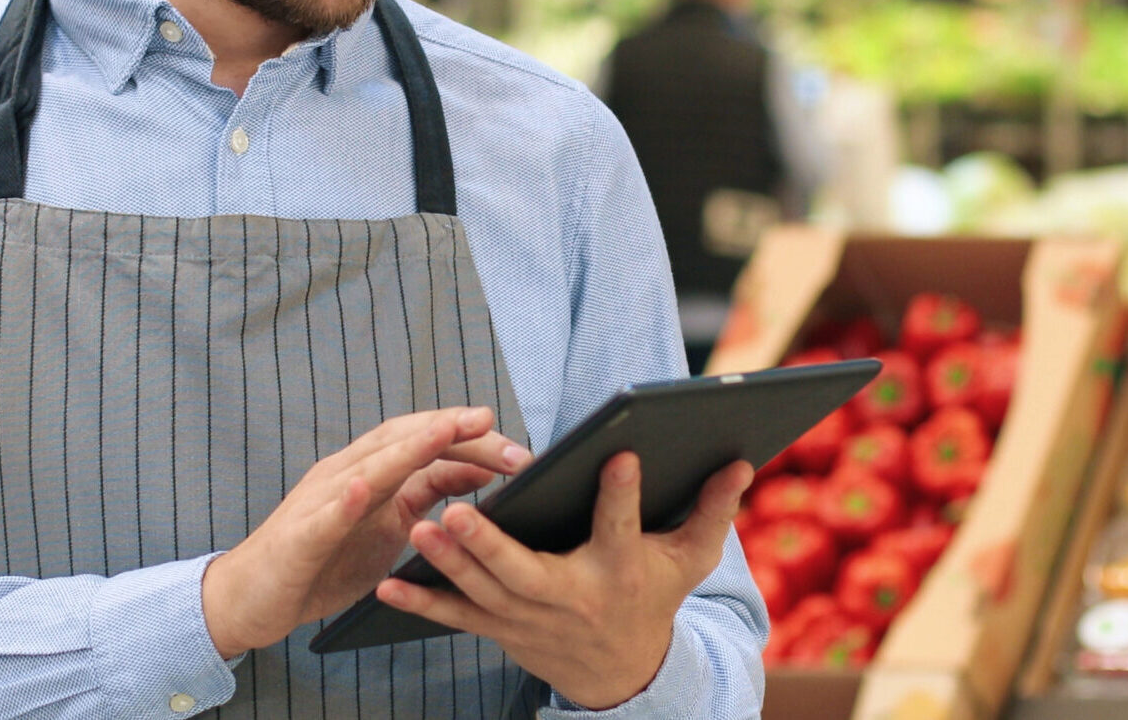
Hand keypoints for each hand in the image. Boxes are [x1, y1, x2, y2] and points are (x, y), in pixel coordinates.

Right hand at [200, 406, 529, 656]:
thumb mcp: (389, 525)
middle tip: (492, 424)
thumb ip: (428, 495)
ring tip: (442, 431)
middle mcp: (346, 476)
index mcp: (371, 474)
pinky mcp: (298, 539)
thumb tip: (481, 473)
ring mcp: (319, 503)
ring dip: (407, 448)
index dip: (468, 438)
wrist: (251, 596)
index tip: (514, 444)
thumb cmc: (322, 560)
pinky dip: (344, 501)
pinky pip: (323, 517)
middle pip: (403, 441)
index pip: (425, 442)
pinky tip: (364, 489)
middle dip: (449, 430)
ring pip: (368, 467)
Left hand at [375, 453, 754, 710]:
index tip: (619, 453)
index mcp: (619, 572)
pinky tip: (386, 585)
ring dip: (447, 564)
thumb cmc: (654, 597)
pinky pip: (456, 619)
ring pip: (482, 593)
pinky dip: (421, 605)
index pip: (621, 528)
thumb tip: (741, 461)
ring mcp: (530, 621)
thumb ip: (712, 510)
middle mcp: (571, 599)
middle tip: (455, 509)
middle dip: (488, 543)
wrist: (622, 674)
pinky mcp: (501, 631)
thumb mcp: (690, 560)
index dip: (622, 494)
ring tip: (418, 526)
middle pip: (525, 572)